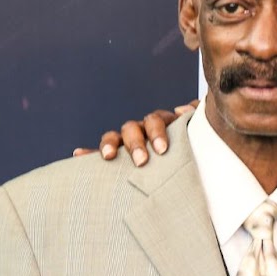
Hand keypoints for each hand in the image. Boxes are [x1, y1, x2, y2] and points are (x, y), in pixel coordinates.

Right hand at [72, 101, 194, 165]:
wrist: (190, 166)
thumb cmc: (193, 150)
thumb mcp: (198, 137)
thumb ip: (195, 120)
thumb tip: (185, 109)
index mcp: (161, 124)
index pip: (155, 121)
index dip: (157, 133)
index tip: (162, 149)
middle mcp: (142, 130)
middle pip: (133, 128)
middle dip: (136, 144)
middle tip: (142, 161)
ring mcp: (126, 142)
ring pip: (114, 137)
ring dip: (111, 145)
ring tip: (109, 157)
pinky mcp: (116, 156)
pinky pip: (98, 153)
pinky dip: (89, 154)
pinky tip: (78, 155)